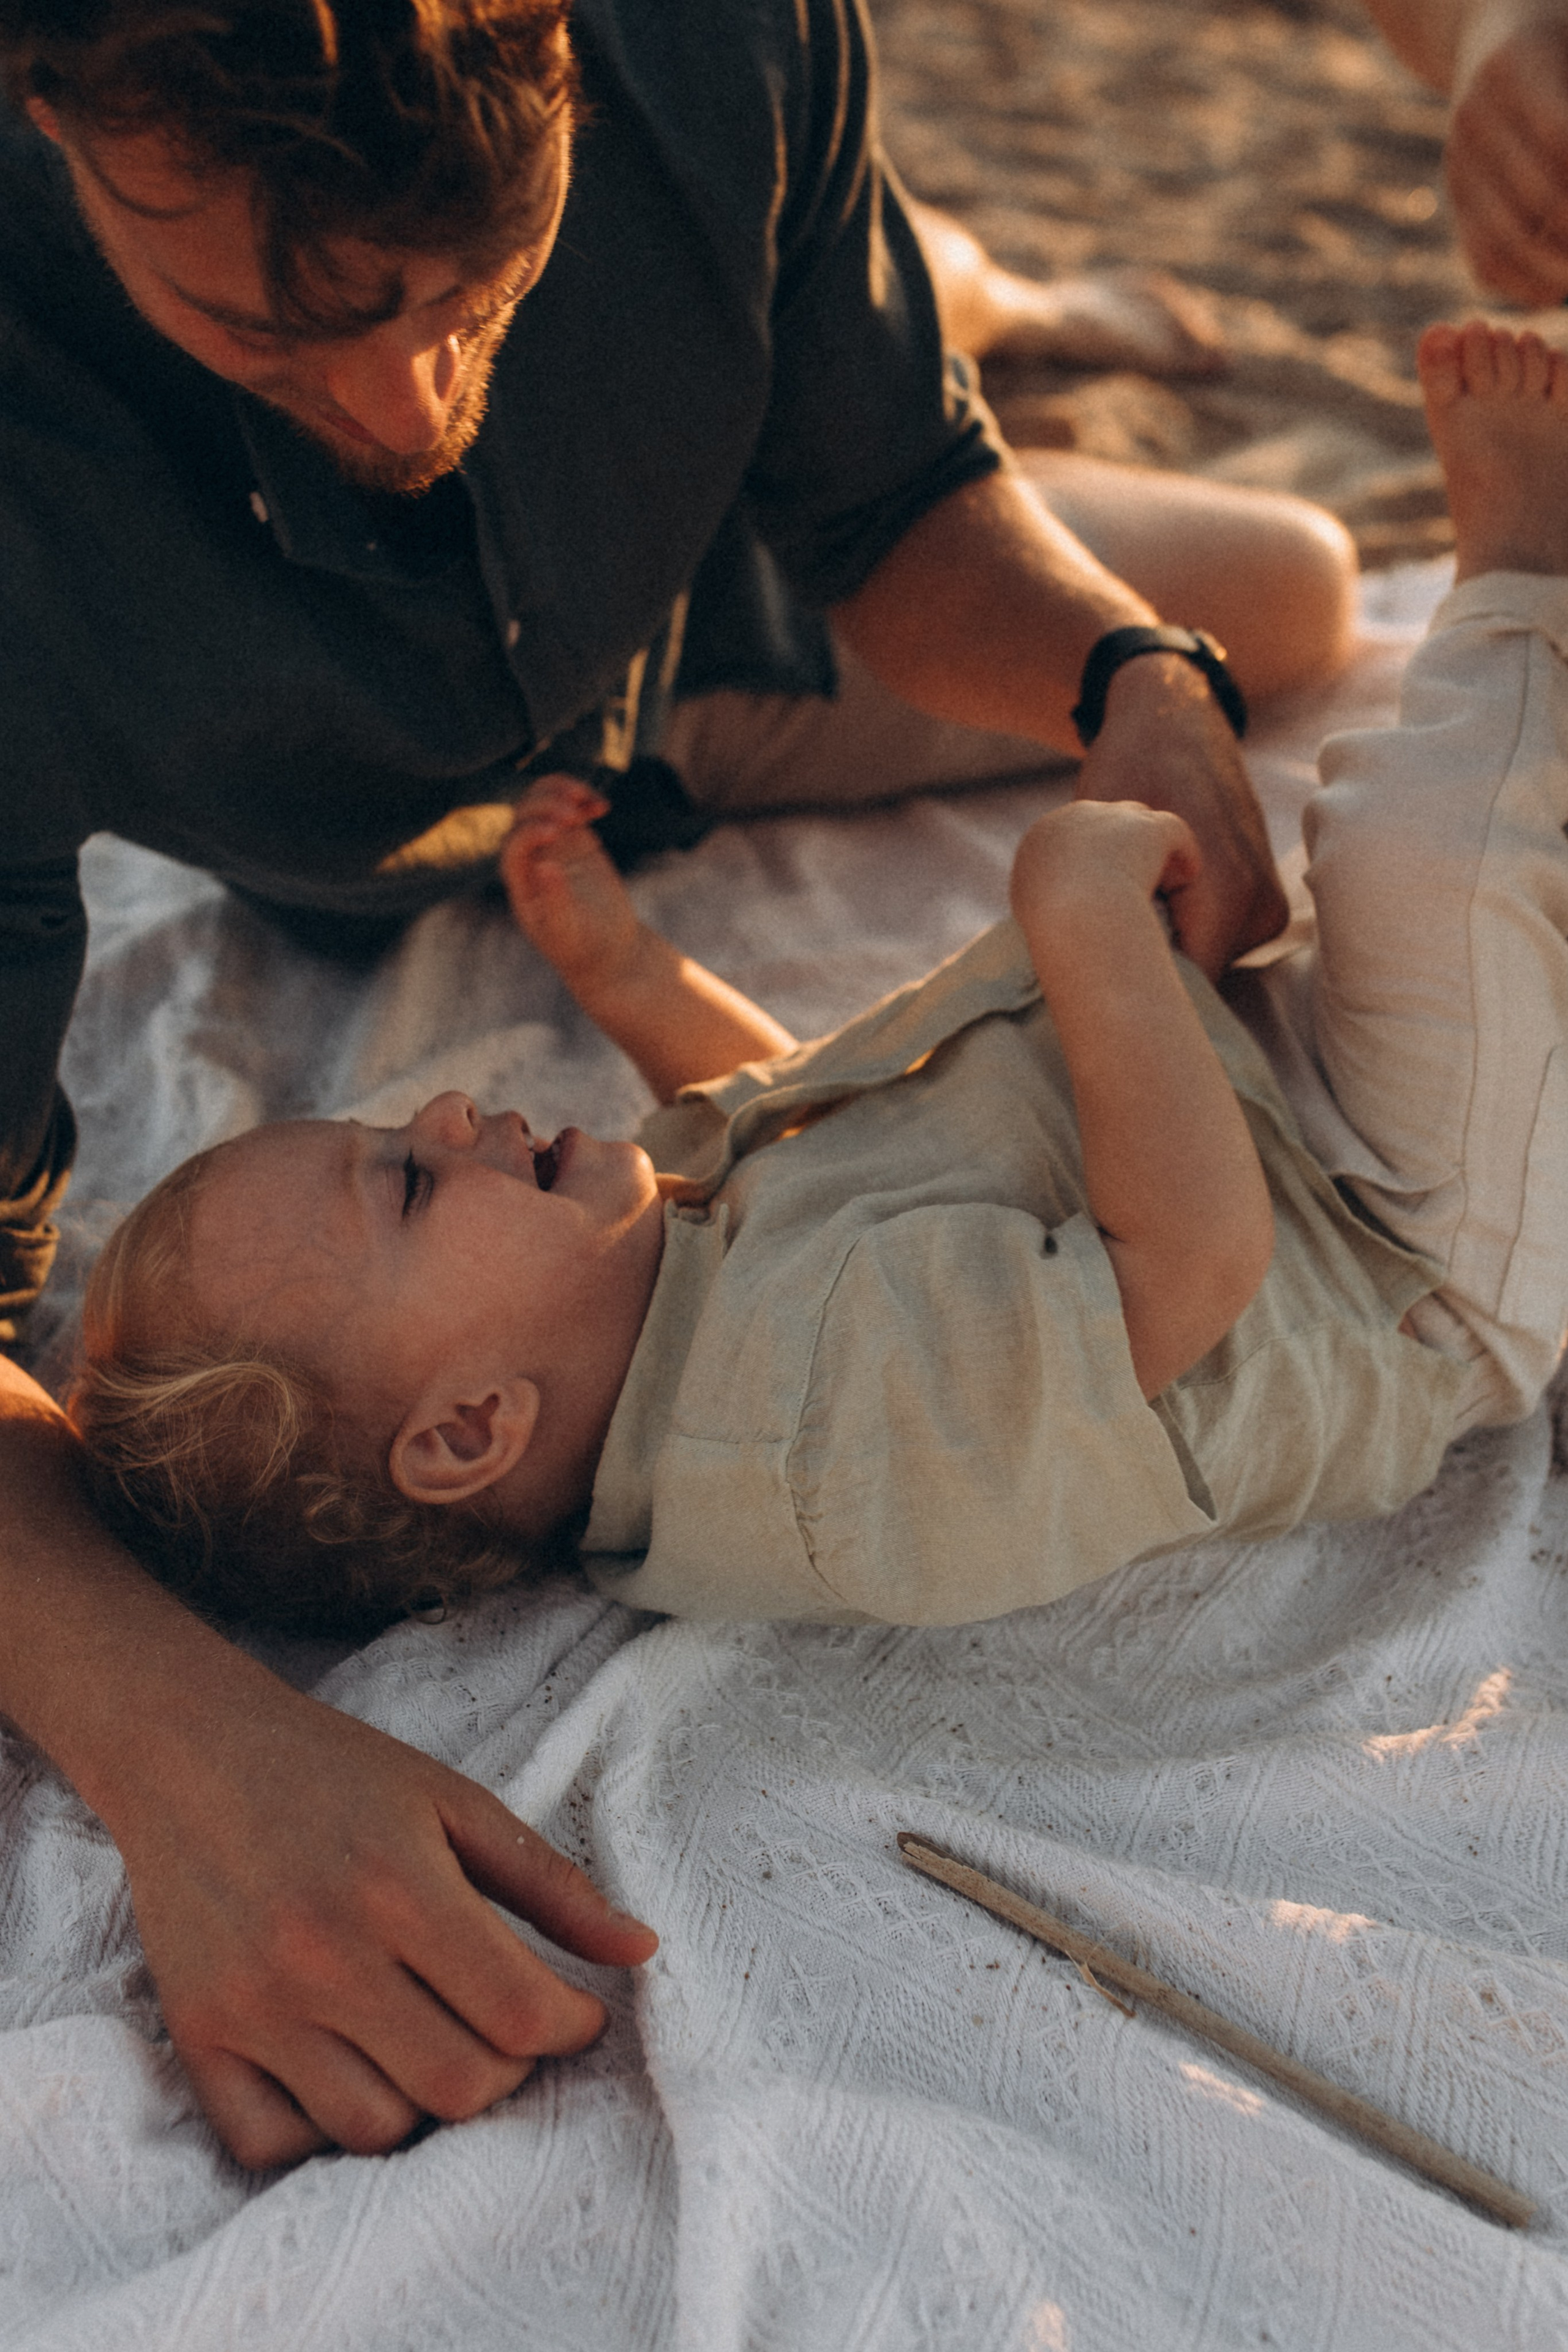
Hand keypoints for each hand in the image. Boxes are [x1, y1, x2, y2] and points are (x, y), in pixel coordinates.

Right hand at [116, 1676, 657, 2168]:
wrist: (191, 1754)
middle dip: (510, 2070)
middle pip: (459, 2086)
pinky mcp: (199, 2037)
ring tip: (436, 2043)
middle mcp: (323, 1957)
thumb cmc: (337, 1772)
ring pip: (376, 2128)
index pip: (518, 2013)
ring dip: (425, 2102)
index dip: (571, 2027)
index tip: (576, 2011)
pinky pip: (274, 2144)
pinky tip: (354, 2068)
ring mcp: (254, 2007)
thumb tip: (642, 1950)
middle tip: (509, 2028)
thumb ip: (552, 1884)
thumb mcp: (455, 1802)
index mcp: (400, 1888)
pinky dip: (325, 2129)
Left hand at [501, 775, 642, 1000]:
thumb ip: (554, 901)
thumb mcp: (567, 932)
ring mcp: (554, 847)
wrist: (609, 951)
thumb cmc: (583, 949)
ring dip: (561, 792)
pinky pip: (572, 807)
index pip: (513, 845)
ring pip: (544, 802)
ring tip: (587, 800)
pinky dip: (584, 799)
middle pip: (524, 815)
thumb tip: (544, 866)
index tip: (557, 833)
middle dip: (545, 806)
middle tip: (573, 816)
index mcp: (520, 883)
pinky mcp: (576, 840)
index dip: (529, 832)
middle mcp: (531, 859)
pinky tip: (602, 807)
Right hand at [1010, 797, 1202, 942]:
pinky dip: (1183, 851)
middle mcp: (1074, 817)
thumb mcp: (1032, 918)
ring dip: (1152, 846)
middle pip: (1106, 820)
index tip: (1110, 880)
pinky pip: (1172, 830)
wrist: (1073, 920)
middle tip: (1141, 877)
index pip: (1074, 833)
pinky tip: (1190, 874)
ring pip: (1140, 821)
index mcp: (1042, 836)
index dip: (1096, 855)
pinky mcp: (1147, 826)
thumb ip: (1040, 902)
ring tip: (1167, 879)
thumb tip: (1045, 907)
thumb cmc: (1052, 931)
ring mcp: (1111, 816)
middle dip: (1123, 844)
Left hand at [1072, 653, 1285, 978]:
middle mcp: (1257, 910)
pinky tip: (1155, 897)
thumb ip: (1102, 903)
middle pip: (1192, 982)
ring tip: (1130, 902)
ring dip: (1163, 946)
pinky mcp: (1264, 903)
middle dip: (1146, 968)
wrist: (1176, 718)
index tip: (1093, 989)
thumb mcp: (1100, 835)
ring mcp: (1267, 908)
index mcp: (1226, 896)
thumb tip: (1082, 970)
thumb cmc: (1130, 767)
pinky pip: (1214, 942)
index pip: (1181, 993)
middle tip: (1098, 939)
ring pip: (1202, 963)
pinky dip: (1182, 930)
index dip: (1132, 998)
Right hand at [1448, 22, 1567, 303]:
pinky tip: (1556, 290)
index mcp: (1512, 68)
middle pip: (1536, 199)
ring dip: (1554, 272)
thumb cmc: (1561, 47)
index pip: (1560, 143)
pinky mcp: (1456, 198)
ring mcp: (1457, 163)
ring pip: (1504, 239)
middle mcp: (1474, 119)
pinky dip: (1522, 286)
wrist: (1497, 35)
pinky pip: (1482, 258)